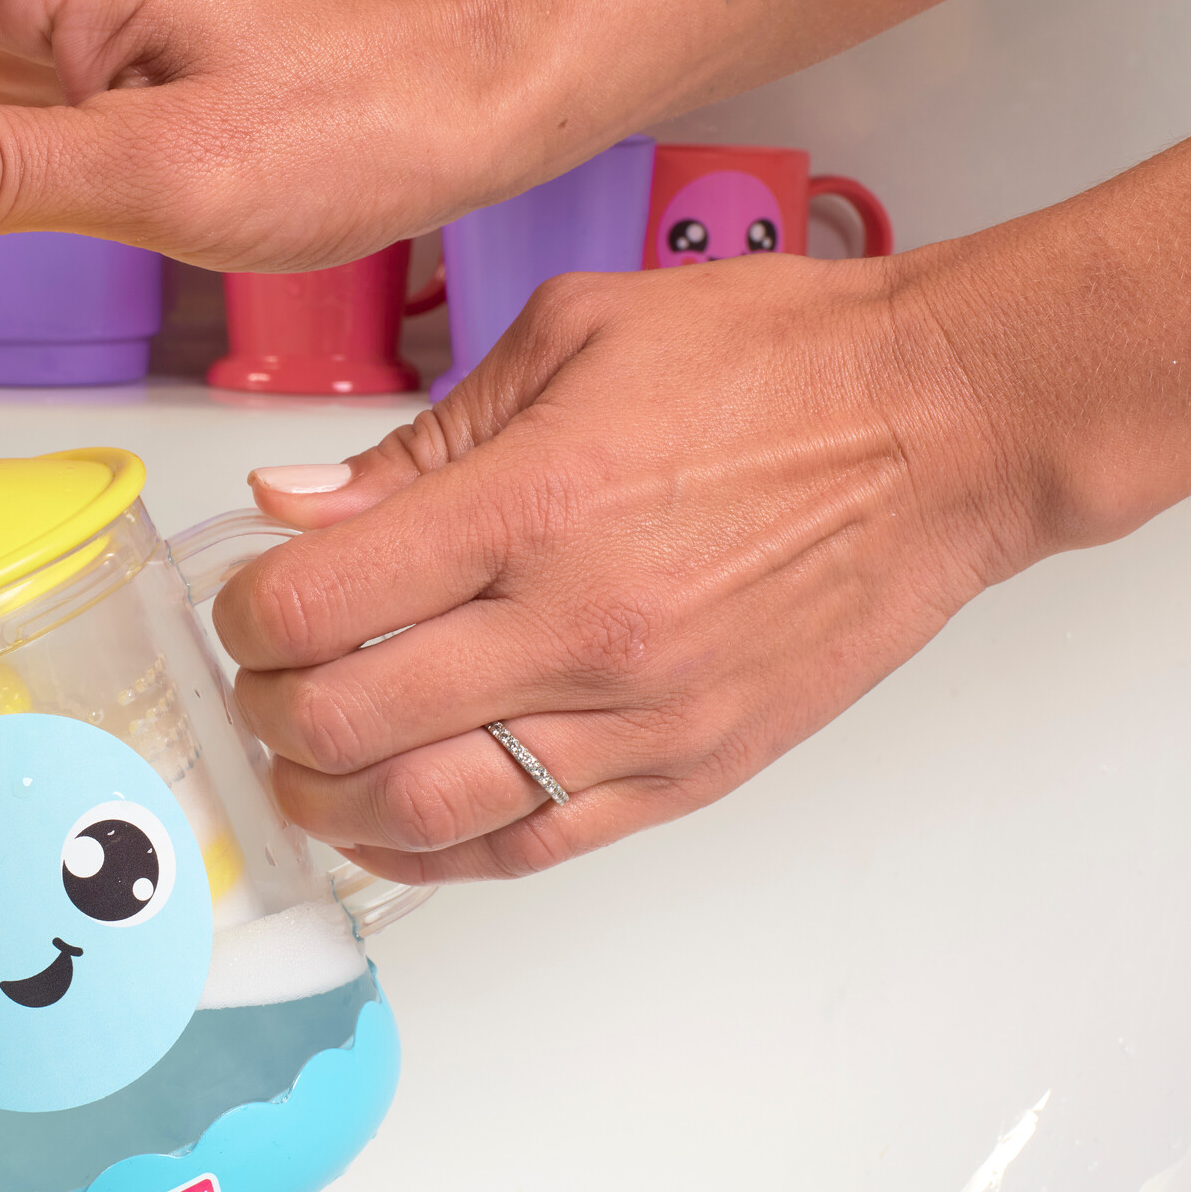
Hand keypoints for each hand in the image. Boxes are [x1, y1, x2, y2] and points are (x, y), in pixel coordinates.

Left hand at [212, 246, 1028, 882]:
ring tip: (310, 764)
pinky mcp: (690, 773)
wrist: (945, 430)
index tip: (248, 606)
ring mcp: (637, 719)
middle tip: (263, 688)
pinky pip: (531, 849)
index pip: (314, 607)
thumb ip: (420, 442)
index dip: (245, 617)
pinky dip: (434, 855)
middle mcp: (575, 629)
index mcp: (530, 507)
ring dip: (330, 801)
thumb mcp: (573, 336)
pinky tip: (390, 823)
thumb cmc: (773, 362)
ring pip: (424, 815)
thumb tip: (295, 504)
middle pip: (347, 727)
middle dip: (268, 716)